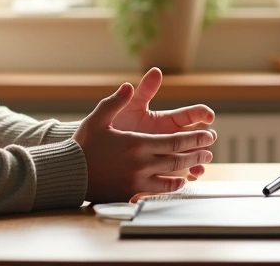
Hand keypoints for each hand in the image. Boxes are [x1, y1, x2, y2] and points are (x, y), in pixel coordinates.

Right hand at [73, 82, 216, 202]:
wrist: (69, 173)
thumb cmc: (83, 145)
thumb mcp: (98, 118)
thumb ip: (115, 101)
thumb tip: (128, 86)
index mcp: (137, 144)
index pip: (175, 141)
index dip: (195, 138)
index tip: (209, 134)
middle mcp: (140, 164)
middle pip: (177, 159)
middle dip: (197, 153)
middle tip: (210, 150)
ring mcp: (137, 181)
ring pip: (171, 177)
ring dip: (188, 170)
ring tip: (200, 166)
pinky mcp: (131, 194)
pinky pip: (158, 191)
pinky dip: (173, 186)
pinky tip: (179, 182)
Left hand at [111, 67, 215, 181]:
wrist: (101, 150)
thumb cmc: (116, 125)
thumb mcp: (130, 107)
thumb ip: (144, 91)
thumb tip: (156, 71)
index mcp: (168, 120)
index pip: (192, 114)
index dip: (203, 114)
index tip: (208, 116)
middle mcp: (172, 137)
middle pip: (198, 136)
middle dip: (205, 137)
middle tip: (208, 138)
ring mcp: (170, 154)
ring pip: (193, 156)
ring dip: (201, 156)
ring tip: (203, 158)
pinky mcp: (165, 170)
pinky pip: (182, 173)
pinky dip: (190, 173)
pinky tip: (192, 174)